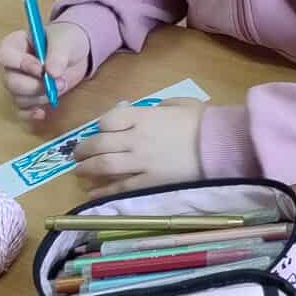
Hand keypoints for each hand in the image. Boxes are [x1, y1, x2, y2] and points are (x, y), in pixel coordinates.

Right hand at [0, 20, 90, 124]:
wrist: (76, 53)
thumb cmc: (65, 40)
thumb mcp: (64, 41)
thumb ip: (57, 54)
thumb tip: (52, 73)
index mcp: (15, 44)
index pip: (4, 55)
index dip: (20, 64)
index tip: (41, 69)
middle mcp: (11, 65)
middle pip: (11, 81)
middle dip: (34, 86)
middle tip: (58, 82)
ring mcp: (18, 82)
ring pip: (19, 97)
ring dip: (41, 97)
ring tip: (62, 85)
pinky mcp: (28, 96)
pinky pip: (22, 110)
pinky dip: (30, 114)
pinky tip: (42, 113)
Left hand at [69, 100, 203, 190]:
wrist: (218, 147)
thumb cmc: (202, 122)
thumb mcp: (179, 103)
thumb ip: (157, 107)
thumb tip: (144, 111)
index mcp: (143, 117)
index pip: (108, 120)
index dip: (99, 127)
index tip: (99, 132)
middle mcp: (135, 138)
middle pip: (99, 144)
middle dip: (83, 149)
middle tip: (77, 154)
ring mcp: (140, 162)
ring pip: (103, 165)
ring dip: (86, 169)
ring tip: (79, 172)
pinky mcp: (147, 182)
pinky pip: (118, 186)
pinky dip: (102, 190)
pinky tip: (92, 192)